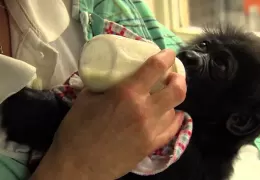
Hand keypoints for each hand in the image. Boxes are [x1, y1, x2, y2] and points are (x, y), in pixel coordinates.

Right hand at [30, 49, 186, 179]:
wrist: (78, 166)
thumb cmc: (77, 130)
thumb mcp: (85, 99)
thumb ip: (103, 85)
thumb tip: (111, 78)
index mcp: (127, 94)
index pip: (155, 68)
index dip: (166, 57)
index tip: (168, 54)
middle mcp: (145, 110)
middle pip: (176, 90)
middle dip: (179, 79)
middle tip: (172, 76)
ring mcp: (151, 130)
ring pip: (175, 109)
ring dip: (173, 99)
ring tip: (166, 97)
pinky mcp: (151, 146)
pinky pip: (172, 130)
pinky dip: (175, 119)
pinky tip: (172, 115)